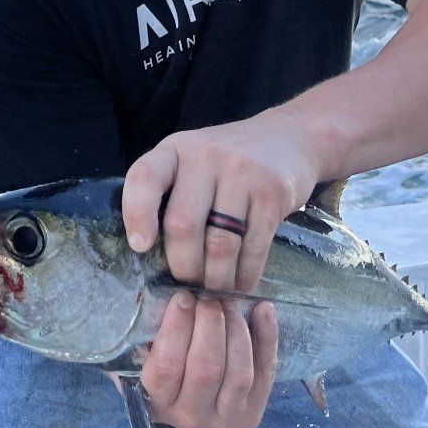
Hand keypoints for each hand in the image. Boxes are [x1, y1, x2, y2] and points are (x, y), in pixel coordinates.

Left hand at [122, 111, 321, 293]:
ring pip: (220, 244)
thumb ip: (170, 194)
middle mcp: (206, 156)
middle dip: (183, 266)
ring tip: (213, 291)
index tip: (140, 246)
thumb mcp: (192, 161)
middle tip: (188, 283)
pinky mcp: (273, 193)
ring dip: (215, 278)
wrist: (289, 137)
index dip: (137, 214)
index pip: (145, 178)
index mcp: (175, 149)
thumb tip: (151, 256)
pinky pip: (254, 247)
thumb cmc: (227, 161)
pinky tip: (240, 283)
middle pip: (183, 224)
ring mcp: (242, 172)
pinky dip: (245, 275)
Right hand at [136, 287, 279, 427]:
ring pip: (239, 374)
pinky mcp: (252, 413)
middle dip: (210, 325)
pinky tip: (263, 309)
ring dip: (237, 331)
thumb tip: (168, 298)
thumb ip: (152, 333)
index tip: (183, 298)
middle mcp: (190, 415)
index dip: (177, 328)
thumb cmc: (164, 369)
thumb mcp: (146, 355)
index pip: (168, 366)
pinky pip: (265, 372)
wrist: (190, 403)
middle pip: (206, 369)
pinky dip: (267, 337)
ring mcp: (225, 417)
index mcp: (157, 402)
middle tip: (209, 299)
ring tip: (229, 304)